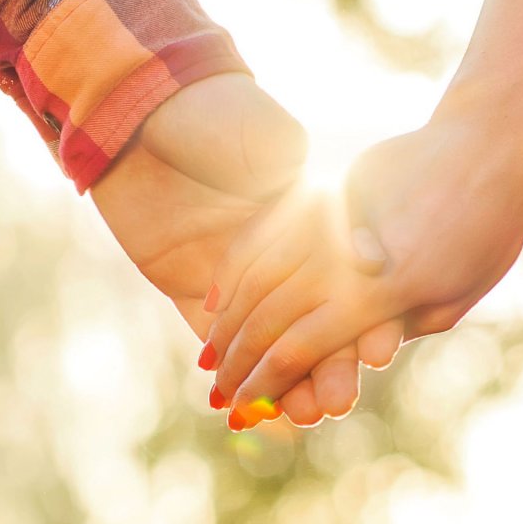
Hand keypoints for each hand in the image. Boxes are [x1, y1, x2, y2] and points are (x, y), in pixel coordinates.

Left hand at [90, 73, 395, 425]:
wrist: (141, 109)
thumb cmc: (213, 114)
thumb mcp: (268, 141)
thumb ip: (321, 206)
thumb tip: (364, 251)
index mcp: (311, 217)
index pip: (345, 278)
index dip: (364, 316)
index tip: (381, 352)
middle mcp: (281, 252)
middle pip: (314, 319)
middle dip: (329, 363)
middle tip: (339, 401)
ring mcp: (238, 275)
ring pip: (272, 339)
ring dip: (291, 381)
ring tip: (305, 415)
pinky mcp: (194, 290)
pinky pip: (222, 342)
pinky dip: (243, 375)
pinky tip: (260, 412)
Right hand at [204, 80, 522, 415]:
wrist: (488, 144)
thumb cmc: (488, 230)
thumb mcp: (452, 299)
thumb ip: (396, 326)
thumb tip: (359, 354)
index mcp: (381, 296)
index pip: (298, 350)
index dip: (263, 385)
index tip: (241, 412)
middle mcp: (344, 258)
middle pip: (267, 319)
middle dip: (235, 364)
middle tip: (214, 397)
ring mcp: (329, 220)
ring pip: (256, 276)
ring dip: (226, 322)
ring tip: (209, 354)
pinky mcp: (326, 192)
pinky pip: (266, 233)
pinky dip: (237, 268)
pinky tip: (218, 296)